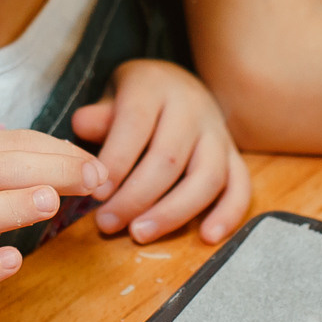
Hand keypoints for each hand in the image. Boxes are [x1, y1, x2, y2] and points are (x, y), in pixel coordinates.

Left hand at [73, 59, 252, 243]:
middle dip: (135, 197)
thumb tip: (82, 126)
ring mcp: (218, 134)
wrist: (180, 83)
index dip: (116, 160)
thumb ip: (101, 115)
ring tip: (140, 234)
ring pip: (206, 177)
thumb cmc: (139, 98)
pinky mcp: (234, 157)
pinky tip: (207, 238)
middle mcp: (192, 109)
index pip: (135, 124)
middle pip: (169, 158)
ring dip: (173, 212)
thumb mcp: (115, 95)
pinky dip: (228, 214)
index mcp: (156, 88)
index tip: (96, 193)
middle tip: (107, 223)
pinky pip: (240, 187)